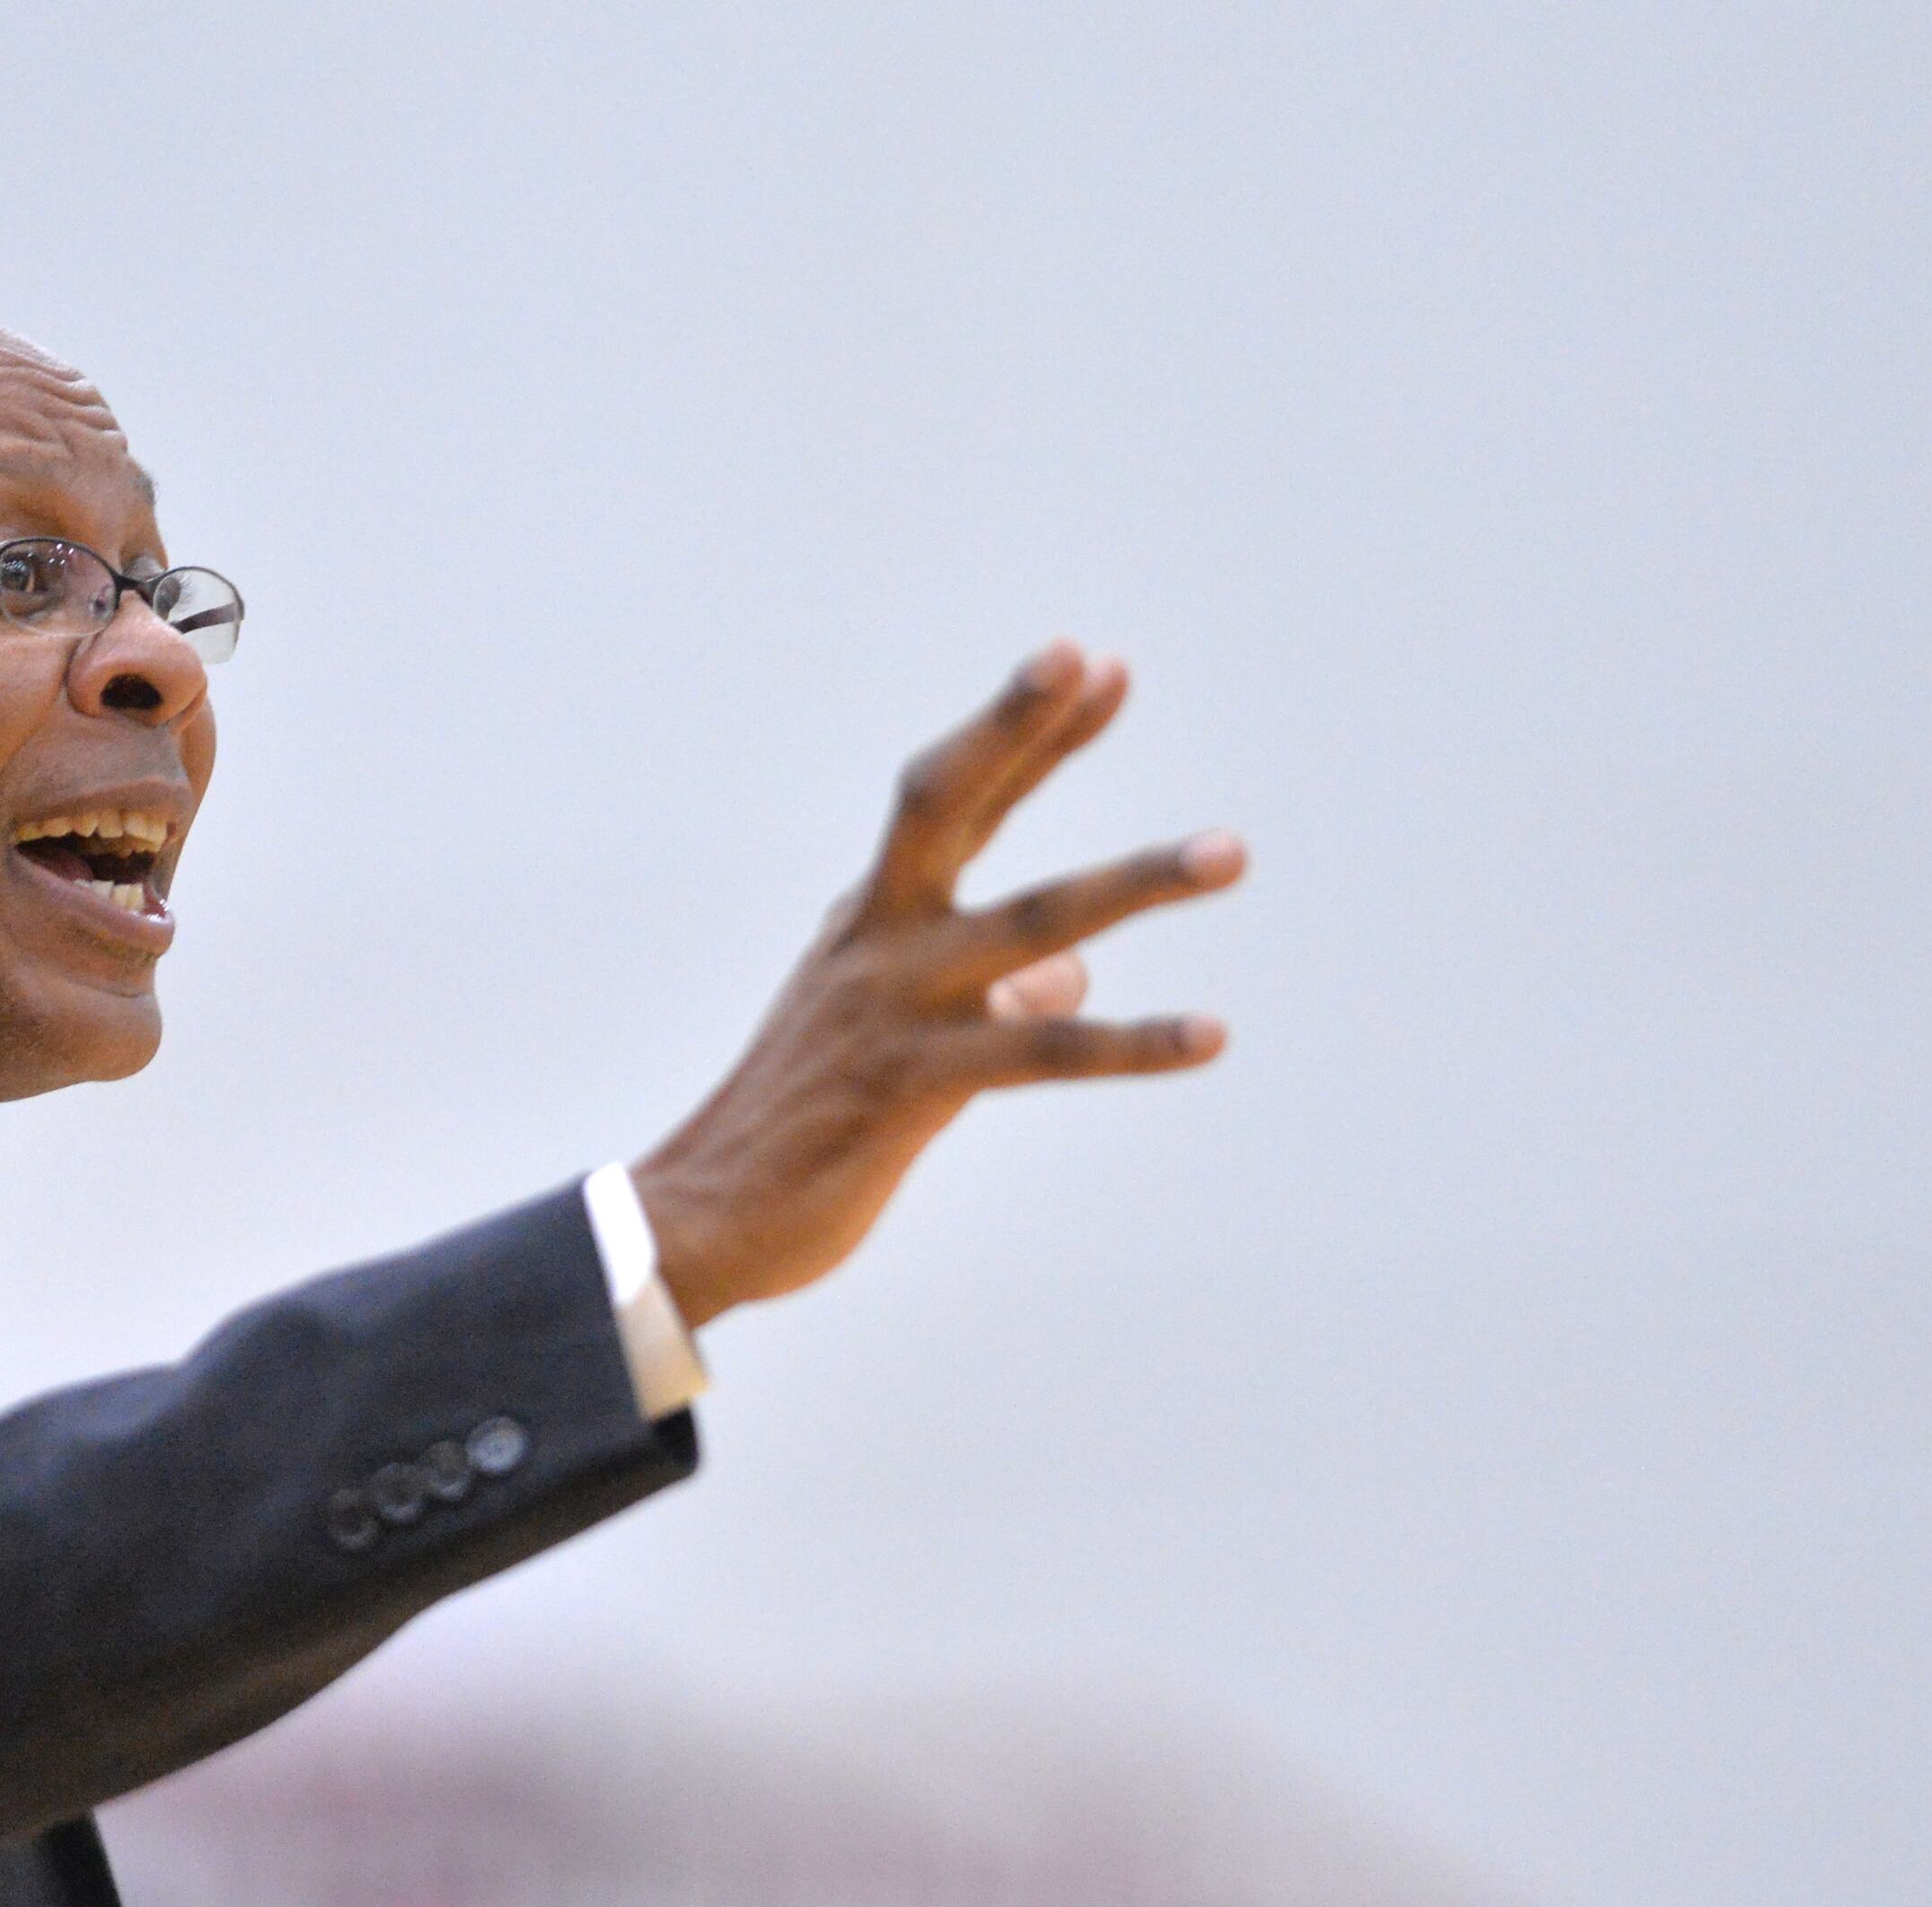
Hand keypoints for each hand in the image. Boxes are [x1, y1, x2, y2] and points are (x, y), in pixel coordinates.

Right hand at [630, 643, 1244, 1328]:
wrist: (701, 1220)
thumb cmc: (799, 1133)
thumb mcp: (897, 1044)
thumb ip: (992, 998)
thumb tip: (1076, 979)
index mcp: (870, 922)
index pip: (958, 803)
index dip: (1027, 733)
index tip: (1097, 668)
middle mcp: (878, 941)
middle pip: (947, 803)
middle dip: (1020, 730)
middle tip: (1093, 661)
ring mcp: (893, 1006)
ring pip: (1034, 924)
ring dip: (1136, 880)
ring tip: (1229, 850)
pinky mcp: (912, 1086)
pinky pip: (1043, 1051)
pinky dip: (1132, 1042)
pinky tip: (1210, 1035)